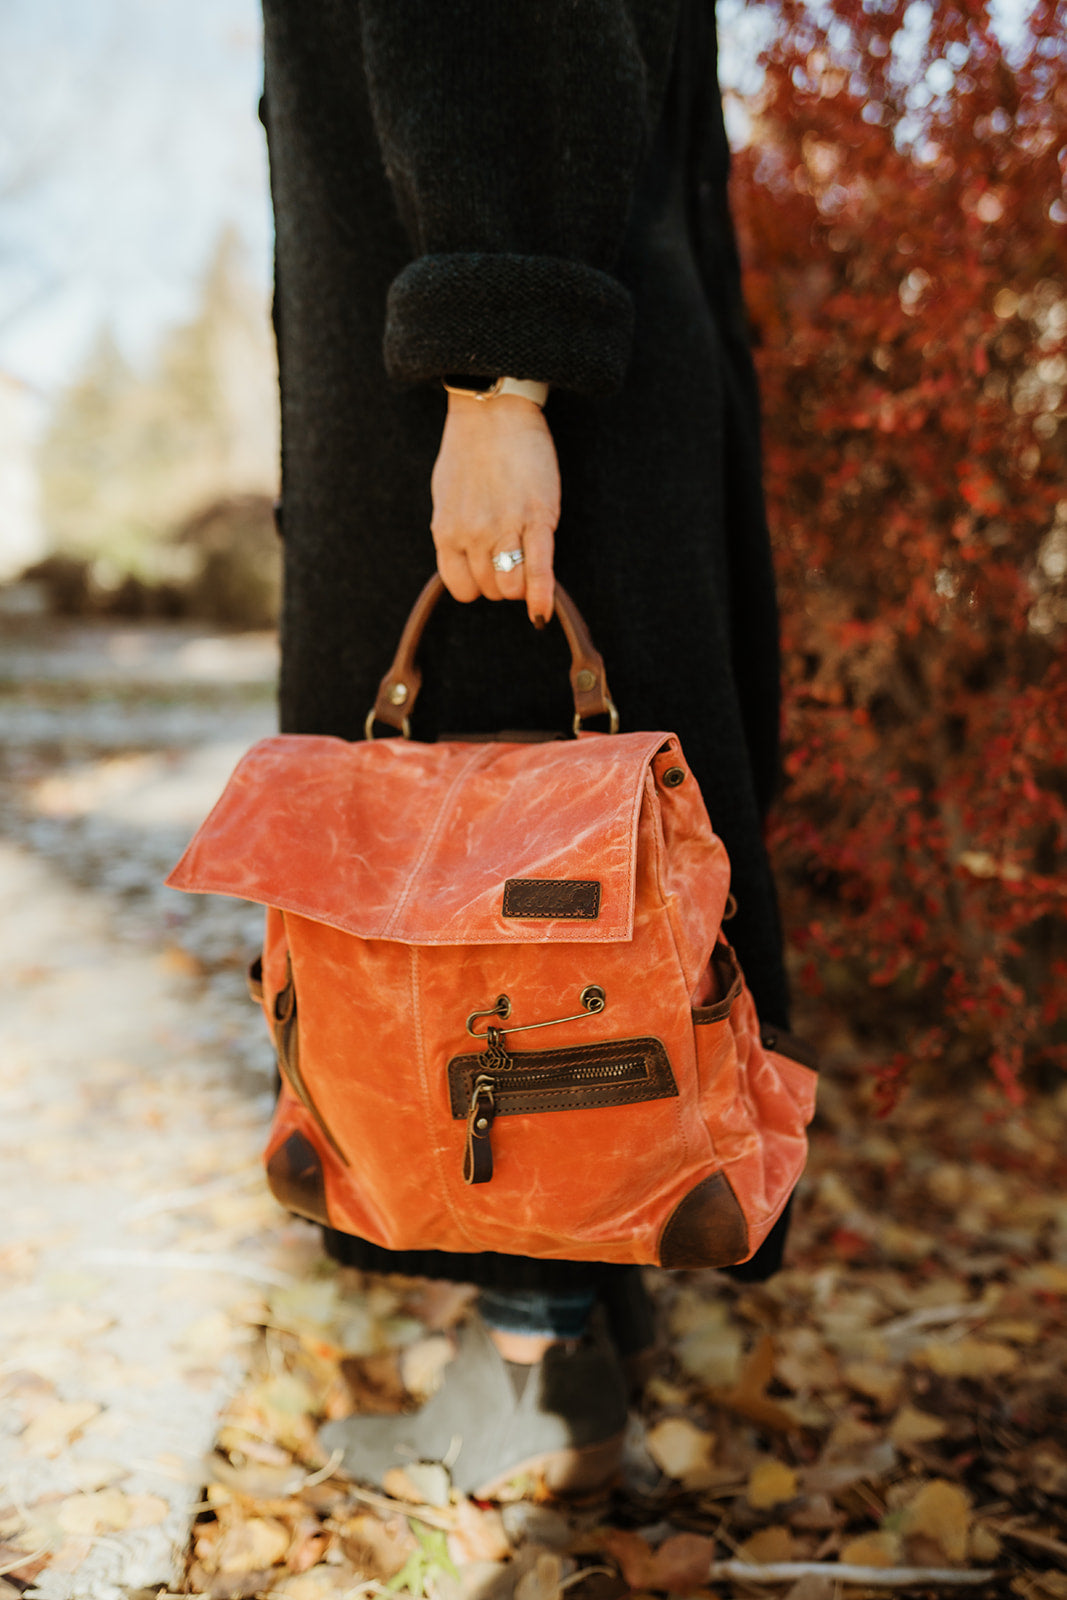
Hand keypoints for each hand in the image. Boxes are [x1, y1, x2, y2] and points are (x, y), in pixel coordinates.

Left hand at [431, 392, 558, 623]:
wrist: (494, 410)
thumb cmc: (470, 449)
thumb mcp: (447, 496)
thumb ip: (454, 530)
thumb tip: (462, 557)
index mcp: (446, 531)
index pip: (462, 588)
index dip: (478, 586)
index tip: (489, 572)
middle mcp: (472, 535)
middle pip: (490, 590)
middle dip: (503, 582)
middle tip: (514, 560)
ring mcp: (504, 528)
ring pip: (511, 587)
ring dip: (521, 585)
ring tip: (528, 564)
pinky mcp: (537, 517)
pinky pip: (539, 570)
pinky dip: (542, 596)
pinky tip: (542, 613)